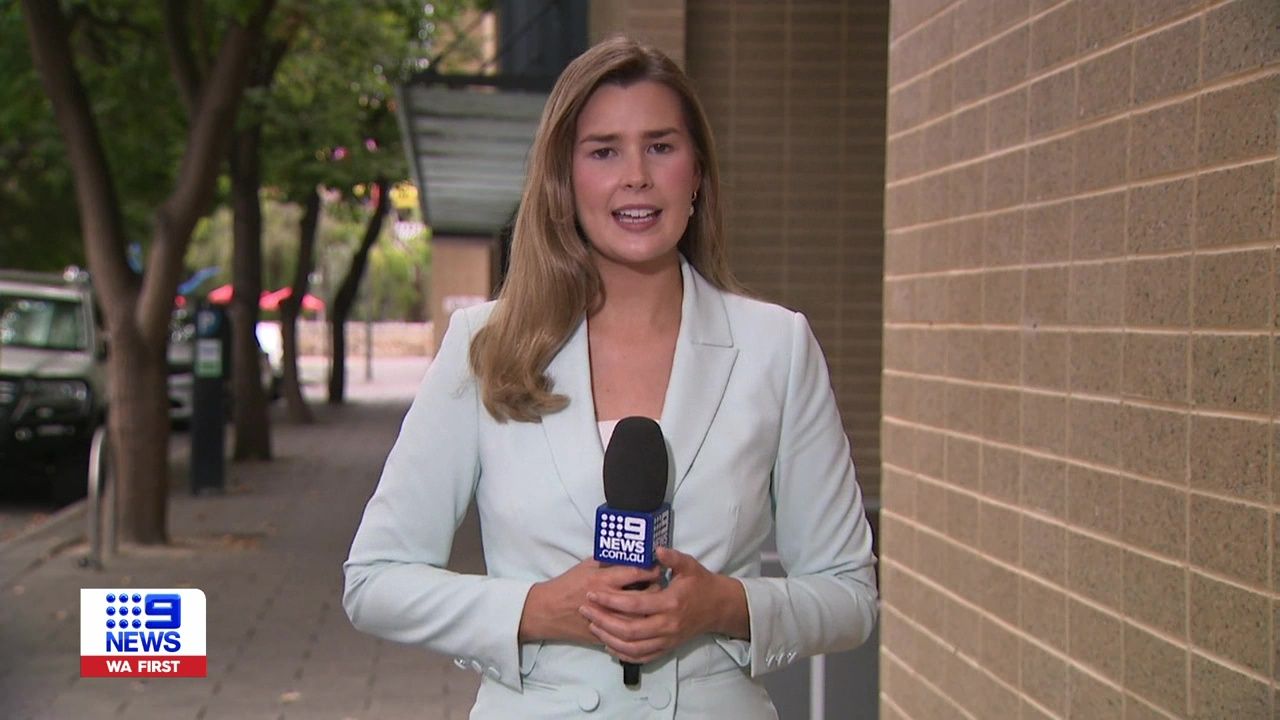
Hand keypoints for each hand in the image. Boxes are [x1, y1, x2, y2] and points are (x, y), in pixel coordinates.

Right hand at [519, 559, 661, 643]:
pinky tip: (642, 619)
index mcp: (603, 579)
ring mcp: (608, 620)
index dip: (651, 569)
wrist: (548, 611)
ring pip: (641, 617)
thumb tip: (630, 555)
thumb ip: (608, 562)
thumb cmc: (567, 584)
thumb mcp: (586, 566)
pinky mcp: (606, 634)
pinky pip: (629, 633)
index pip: (636, 572)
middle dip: (656, 589)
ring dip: (651, 610)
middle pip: (645, 596)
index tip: (658, 566)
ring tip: (654, 602)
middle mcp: (608, 599)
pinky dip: (638, 626)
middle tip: (660, 585)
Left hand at [579, 547, 748, 663]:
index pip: (635, 604)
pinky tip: (609, 645)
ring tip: (592, 626)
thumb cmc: (701, 584)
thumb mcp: (690, 566)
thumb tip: (656, 549)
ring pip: (632, 646)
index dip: (612, 600)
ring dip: (609, 638)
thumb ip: (672, 557)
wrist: (718, 607)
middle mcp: (667, 625)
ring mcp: (667, 639)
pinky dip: (623, 653)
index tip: (593, 593)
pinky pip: (642, 656)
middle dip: (603, 621)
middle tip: (585, 610)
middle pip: (629, 629)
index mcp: (670, 603)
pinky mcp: (667, 648)